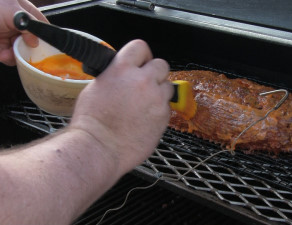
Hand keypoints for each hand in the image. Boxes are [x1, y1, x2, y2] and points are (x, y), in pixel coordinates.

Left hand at [0, 0, 47, 65]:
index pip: (41, 24)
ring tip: (9, 53)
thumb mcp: (13, 11)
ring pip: (20, 50)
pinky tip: (3, 54)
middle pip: (32, 40)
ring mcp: (6, 34)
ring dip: (17, 55)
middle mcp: (15, 23)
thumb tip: (36, 41)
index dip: (44, 35)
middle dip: (29, 49)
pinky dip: (6, 57)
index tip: (44, 45)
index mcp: (22, 10)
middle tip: (26, 52)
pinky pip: (7, 56)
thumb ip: (29, 24)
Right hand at [69, 40, 172, 173]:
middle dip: (154, 73)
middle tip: (145, 84)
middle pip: (162, 64)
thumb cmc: (92, 122)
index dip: (141, 55)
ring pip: (168, 86)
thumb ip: (115, 76)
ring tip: (145, 105)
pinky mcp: (164, 116)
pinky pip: (167, 107)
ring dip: (159, 92)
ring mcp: (156, 98)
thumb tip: (123, 74)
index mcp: (122, 69)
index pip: (140, 46)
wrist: (99, 148)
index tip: (140, 62)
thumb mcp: (96, 87)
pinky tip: (145, 119)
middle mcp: (143, 80)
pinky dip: (159, 111)